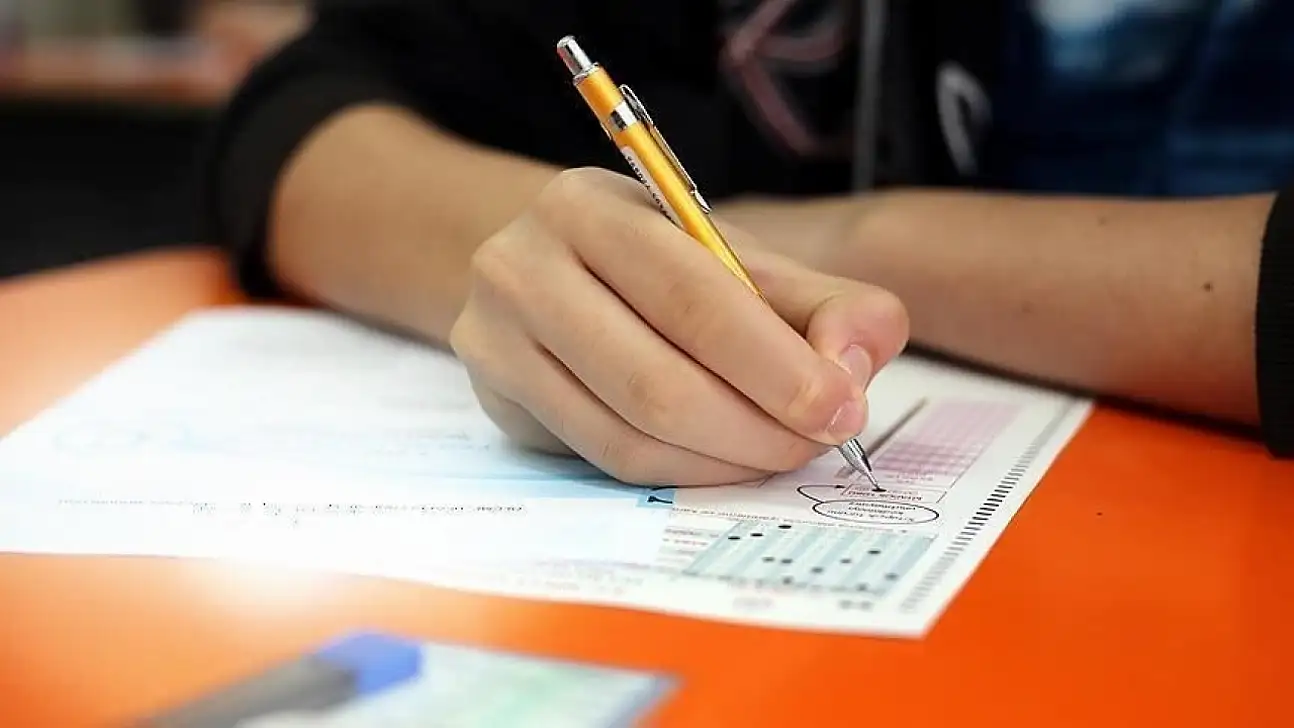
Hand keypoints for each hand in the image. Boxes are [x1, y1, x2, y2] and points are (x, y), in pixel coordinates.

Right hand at [450, 167, 909, 485]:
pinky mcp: (496, 401)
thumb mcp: (734, 256)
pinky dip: (685, 471)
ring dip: (727, 459)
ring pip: (630, 433)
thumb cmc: (653, 263)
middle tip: (820, 441)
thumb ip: (818, 301)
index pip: (691, 296)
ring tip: (781, 450)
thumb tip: (854, 363)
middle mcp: (523, 267)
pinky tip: (727, 459)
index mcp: (589, 206)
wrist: (544, 271)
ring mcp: (495, 340)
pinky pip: (607, 459)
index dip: (775, 363)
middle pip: (656, 380)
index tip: (842, 406)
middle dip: (759, 425)